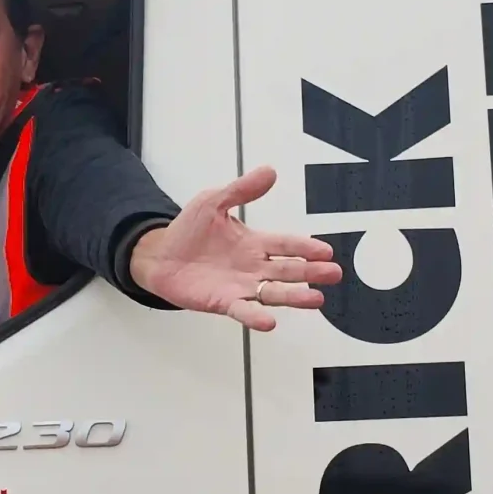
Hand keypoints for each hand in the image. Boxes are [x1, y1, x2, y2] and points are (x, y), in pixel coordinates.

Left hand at [128, 165, 342, 331]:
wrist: (159, 255)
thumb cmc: (188, 231)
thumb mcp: (213, 202)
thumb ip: (241, 190)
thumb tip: (269, 171)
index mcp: (255, 243)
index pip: (287, 244)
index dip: (306, 247)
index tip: (326, 251)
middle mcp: (253, 267)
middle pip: (288, 270)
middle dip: (311, 272)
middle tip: (333, 274)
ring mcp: (241, 286)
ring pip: (273, 293)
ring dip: (294, 297)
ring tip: (315, 299)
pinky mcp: (223, 302)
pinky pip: (243, 311)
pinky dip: (256, 317)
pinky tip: (270, 322)